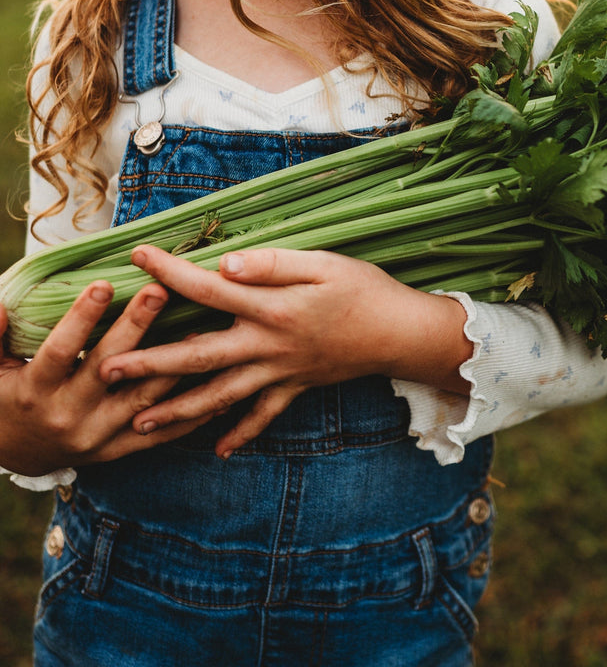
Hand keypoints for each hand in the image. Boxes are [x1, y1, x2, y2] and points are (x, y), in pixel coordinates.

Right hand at [0, 282, 214, 477]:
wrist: (15, 453)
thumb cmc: (5, 396)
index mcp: (36, 391)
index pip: (61, 350)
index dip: (82, 318)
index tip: (104, 283)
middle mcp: (68, 415)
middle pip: (109, 368)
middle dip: (135, 327)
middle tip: (160, 290)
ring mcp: (97, 436)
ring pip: (143, 399)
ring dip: (173, 364)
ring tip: (201, 327)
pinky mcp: (117, 450)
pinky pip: (160, 434)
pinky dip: (189, 413)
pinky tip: (217, 385)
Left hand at [98, 245, 471, 456]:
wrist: (402, 333)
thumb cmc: (364, 290)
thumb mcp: (324, 263)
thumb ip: (273, 263)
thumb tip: (227, 263)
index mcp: (270, 308)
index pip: (209, 288)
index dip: (170, 272)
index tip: (137, 256)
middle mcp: (267, 346)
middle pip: (198, 357)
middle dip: (149, 364)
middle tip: (105, 370)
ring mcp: (280, 372)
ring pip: (220, 396)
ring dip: (178, 411)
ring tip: (139, 424)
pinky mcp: (296, 387)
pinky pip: (263, 416)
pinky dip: (240, 433)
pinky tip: (219, 450)